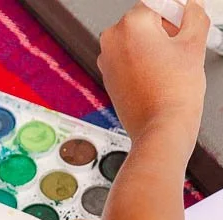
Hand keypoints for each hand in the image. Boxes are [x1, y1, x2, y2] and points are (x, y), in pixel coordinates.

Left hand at [98, 1, 209, 148]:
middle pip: (144, 20)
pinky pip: (127, 58)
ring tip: (170, 63)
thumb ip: (194, 16)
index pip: (158, 3)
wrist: (160, 127)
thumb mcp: (194, 44)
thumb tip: (191, 7)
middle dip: (165, 28)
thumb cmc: (173, 92)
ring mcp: (106, 60)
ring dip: (154, 44)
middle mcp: (111, 40)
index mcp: (130, 25)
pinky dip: (142, 60)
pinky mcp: (107, 76)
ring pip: (135, 40)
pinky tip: (158, 73)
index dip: (177, 12)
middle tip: (182, 44)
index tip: (186, 20)